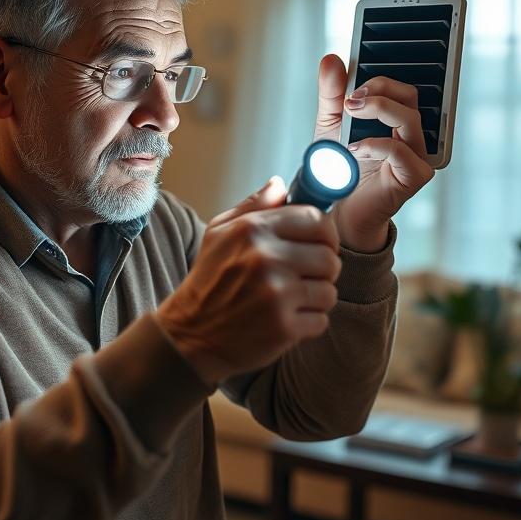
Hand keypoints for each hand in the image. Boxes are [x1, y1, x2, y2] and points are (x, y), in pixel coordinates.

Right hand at [156, 177, 341, 386]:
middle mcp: (266, 258)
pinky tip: (286, 320)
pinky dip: (309, 322)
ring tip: (293, 299)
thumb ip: (253, 207)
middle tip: (305, 276)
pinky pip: (322, 319)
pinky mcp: (284, 327)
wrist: (190, 335)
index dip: (325, 233)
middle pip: (329, 257)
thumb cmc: (209, 281)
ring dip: (316, 297)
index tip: (319, 244)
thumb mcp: (219, 233)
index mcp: (253, 230)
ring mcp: (276, 294)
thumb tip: (280, 184)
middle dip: (323, 268)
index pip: (317, 220)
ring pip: (329, 290)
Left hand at [313, 54, 434, 252]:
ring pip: (410, 118)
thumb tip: (331, 60)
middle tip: (352, 100)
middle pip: (410, 95)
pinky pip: (401, 151)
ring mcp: (416, 155)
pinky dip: (376, 145)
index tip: (353, 84)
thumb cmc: (340, 169)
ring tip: (351, 115)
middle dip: (380, 89)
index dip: (380, 79)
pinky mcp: (414, 176)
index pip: (399, 87)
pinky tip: (355, 150)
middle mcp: (409, 134)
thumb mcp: (330, 125)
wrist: (337, 210)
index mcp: (394, 119)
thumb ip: (332, 94)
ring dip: (379, 110)